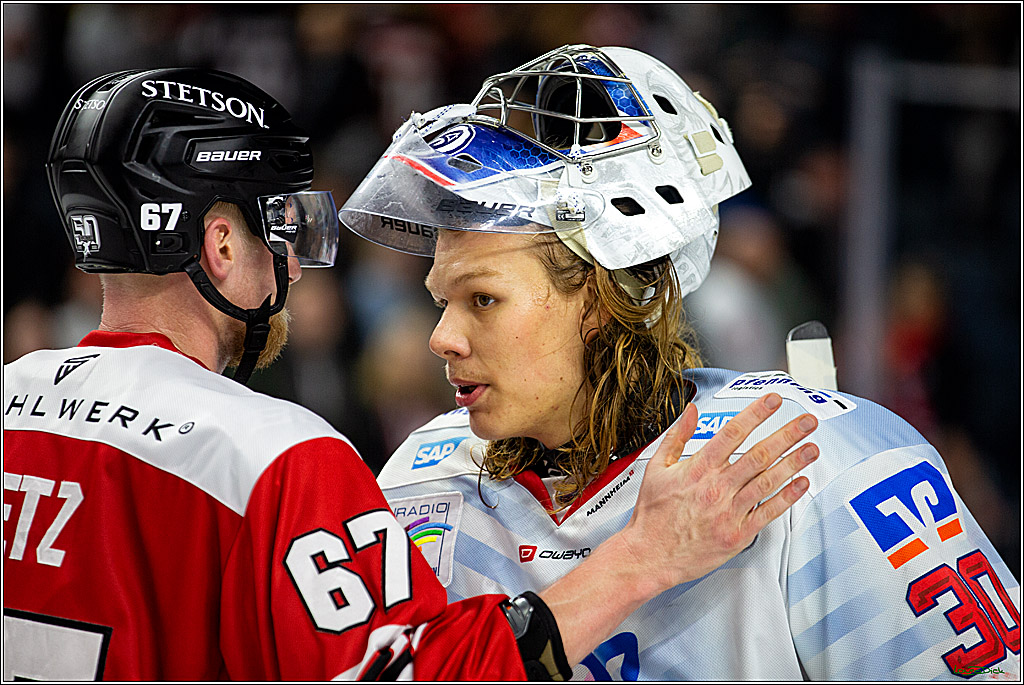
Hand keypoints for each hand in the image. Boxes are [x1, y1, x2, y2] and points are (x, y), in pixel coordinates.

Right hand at [619, 392, 817, 592]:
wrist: (648, 555)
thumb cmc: (652, 515)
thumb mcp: (656, 468)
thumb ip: (677, 436)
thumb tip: (690, 410)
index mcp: (698, 468)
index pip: (732, 432)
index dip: (756, 413)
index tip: (774, 400)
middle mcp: (716, 487)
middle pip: (758, 454)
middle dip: (787, 434)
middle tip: (807, 421)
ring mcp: (728, 510)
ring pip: (768, 481)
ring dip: (794, 463)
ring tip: (812, 448)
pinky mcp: (737, 534)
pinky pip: (768, 512)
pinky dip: (787, 498)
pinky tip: (801, 484)